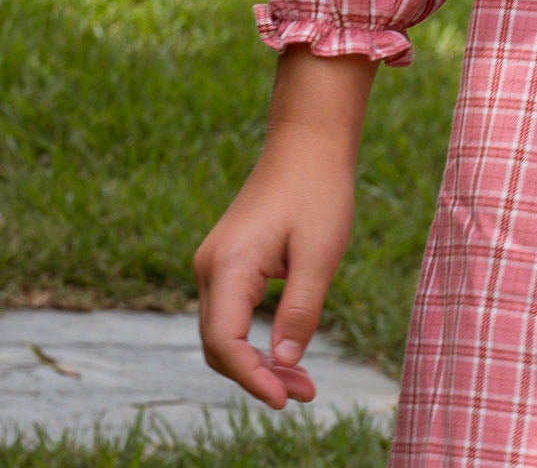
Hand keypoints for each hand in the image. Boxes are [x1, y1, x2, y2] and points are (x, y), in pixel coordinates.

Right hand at [194, 45, 377, 408]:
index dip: (252, 379)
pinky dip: (253, 340)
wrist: (308, 143)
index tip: (285, 400)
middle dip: (257, 377)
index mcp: (228, 266)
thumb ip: (300, 311)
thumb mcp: (320, 254)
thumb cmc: (318, 191)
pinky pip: (230, 315)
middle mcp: (210, 268)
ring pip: (222, 334)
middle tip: (304, 394)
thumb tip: (282, 365)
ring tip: (301, 383)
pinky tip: (284, 353)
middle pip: (218, 345)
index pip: (225, 343)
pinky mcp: (227, 262)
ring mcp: (214, 264)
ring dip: (256, 362)